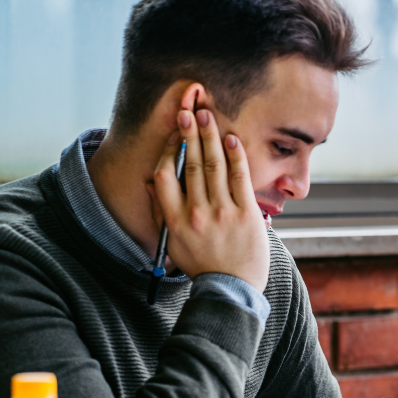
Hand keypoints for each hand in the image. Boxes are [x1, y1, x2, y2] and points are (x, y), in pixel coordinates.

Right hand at [150, 108, 269, 292]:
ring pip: (213, 167)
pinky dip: (235, 156)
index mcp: (175, 220)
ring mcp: (222, 213)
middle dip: (188, 134)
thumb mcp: (173, 243)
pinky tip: (230, 138)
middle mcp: (196, 213)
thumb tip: (152, 181)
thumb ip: (162, 212)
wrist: (232, 290)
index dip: (169, 151)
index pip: (164, 176)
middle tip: (187, 108)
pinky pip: (239, 179)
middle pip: (189, 165)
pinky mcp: (246, 214)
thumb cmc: (203, 266)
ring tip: (206, 114)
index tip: (174, 134)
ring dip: (209, 137)